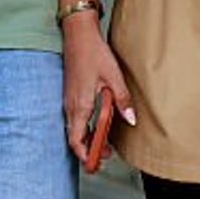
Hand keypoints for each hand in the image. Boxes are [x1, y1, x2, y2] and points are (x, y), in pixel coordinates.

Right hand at [61, 17, 132, 160]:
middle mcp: (71, 105)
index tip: (95, 165)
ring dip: (88, 137)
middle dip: (89, 149)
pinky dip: (85, 126)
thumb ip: (122, 100)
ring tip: (105, 141)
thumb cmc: (93, 53)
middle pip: (75, 137)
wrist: (78, 34)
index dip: (85, 155)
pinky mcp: (71, 93)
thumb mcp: (113, 77)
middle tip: (105, 155)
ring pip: (75, 127)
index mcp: (80, 105)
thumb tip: (130, 120)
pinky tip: (98, 121)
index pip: (76, 140)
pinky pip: (75, 117)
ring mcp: (69, 99)